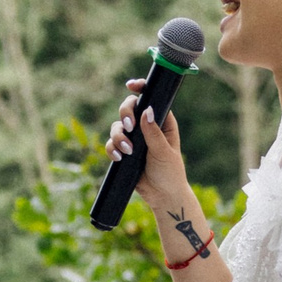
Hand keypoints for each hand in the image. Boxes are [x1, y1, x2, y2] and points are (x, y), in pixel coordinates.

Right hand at [106, 77, 188, 209]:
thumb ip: (153, 132)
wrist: (162, 196)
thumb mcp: (163, 151)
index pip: (151, 98)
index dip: (141, 88)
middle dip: (124, 115)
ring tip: (127, 151)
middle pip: (129, 109)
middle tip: (129, 127)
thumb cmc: (170, 172)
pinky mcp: (124, 152)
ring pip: (117, 127)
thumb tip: (146, 110)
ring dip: (118, 137)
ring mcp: (134, 140)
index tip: (131, 85)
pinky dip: (112, 148)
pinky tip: (119, 157)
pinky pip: (111, 144)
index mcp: (161, 122)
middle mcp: (146, 127)